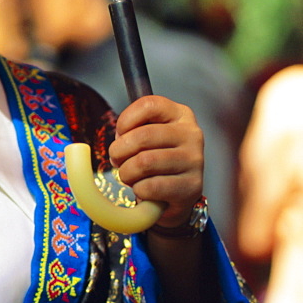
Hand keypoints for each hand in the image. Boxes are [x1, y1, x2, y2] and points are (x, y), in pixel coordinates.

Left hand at [108, 95, 203, 228]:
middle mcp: (192, 134)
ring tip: (130, 176)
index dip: (125, 120)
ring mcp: (195, 161)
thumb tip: (107, 140)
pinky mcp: (191, 187)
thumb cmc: (157, 162)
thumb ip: (132, 128)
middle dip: (119, 151)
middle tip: (117, 161)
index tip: (119, 134)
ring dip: (127, 173)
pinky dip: (139, 190)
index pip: (148, 105)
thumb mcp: (149, 137)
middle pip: (142, 136)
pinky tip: (144, 190)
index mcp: (180, 114)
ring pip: (145, 162)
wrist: (176, 197)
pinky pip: (151, 187)